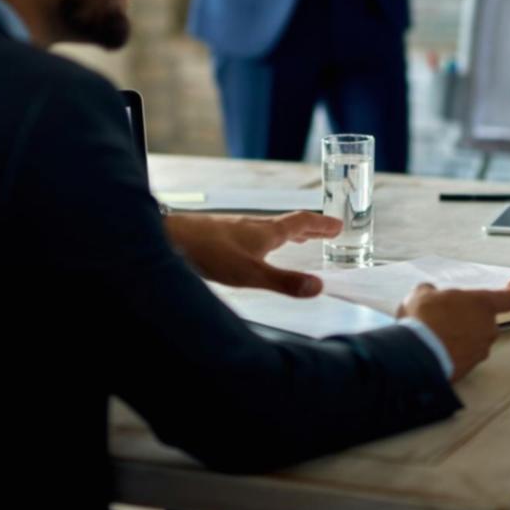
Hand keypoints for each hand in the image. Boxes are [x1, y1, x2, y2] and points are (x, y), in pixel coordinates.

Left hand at [165, 210, 340, 297]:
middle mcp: (255, 225)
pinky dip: (270, 238)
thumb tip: (319, 287)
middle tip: (327, 231)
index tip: (338, 225)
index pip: (301, 223)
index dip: (321, 225)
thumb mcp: (251, 273)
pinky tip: (258, 248)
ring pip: (271, 228)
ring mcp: (238, 228)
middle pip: (289, 224)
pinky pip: (256, 233)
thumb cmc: (210, 252)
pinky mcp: (223, 234)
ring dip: (290, 233)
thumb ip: (285, 282)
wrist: (171, 237)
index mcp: (267, 232)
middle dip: (310, 228)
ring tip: (300, 240)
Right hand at [398, 283, 509, 380]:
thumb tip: (430, 292)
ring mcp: (481, 350)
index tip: (500, 297)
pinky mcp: (471, 368)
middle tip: (451, 318)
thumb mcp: (422, 294)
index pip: (509, 300)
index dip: (504, 298)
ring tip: (441, 337)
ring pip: (478, 341)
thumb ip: (433, 291)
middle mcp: (489, 328)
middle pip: (489, 322)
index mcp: (483, 304)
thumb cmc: (424, 318)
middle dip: (473, 320)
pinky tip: (438, 351)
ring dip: (465, 339)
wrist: (417, 354)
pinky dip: (457, 354)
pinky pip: (467, 358)